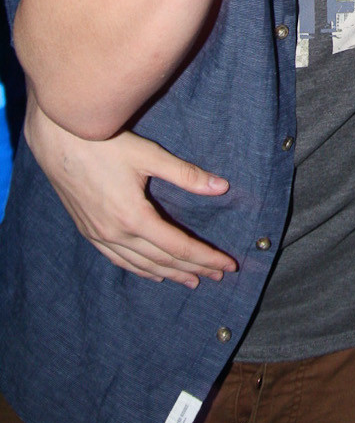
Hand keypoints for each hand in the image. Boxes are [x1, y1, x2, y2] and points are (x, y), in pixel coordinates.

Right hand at [24, 94, 238, 286]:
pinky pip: (118, 260)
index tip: (228, 265)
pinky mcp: (88, 232)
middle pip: (162, 260)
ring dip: (169, 274)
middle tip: (218, 275)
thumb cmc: (106, 144)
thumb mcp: (150, 156)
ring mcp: (99, 236)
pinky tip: (152, 273)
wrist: (59, 141)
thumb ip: (186, 175)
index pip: (179, 247)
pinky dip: (140, 269)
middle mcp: (116, 233)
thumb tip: (222, 187)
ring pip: (140, 265)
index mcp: (134, 217)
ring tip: (192, 281)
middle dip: (194, 269)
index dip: (206, 257)